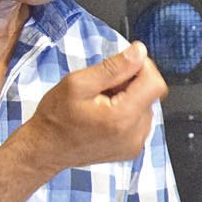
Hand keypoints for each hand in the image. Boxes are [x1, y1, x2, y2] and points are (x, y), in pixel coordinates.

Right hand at [19, 42, 167, 174]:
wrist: (46, 149)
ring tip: (101, 104)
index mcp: (123, 117)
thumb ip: (113, 67)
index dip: (141, 67)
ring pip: (145, 105)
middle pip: (150, 94)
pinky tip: (105, 115)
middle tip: (102, 88)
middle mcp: (135, 134)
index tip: (122, 66)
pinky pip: (140, 120)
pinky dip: (127, 112)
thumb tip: (139, 52)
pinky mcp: (133, 148)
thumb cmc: (57, 117)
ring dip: (128, 98)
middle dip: (130, 83)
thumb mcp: (78, 83)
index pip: (155, 82)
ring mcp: (135, 144)